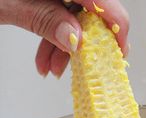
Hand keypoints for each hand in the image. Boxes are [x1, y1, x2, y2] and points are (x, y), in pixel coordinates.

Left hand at [0, 0, 128, 77]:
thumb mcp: (11, 5)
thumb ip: (45, 19)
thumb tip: (76, 40)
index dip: (115, 26)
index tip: (117, 53)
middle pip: (90, 10)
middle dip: (82, 44)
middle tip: (75, 68)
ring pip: (74, 17)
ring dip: (64, 48)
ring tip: (48, 68)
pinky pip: (59, 16)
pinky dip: (53, 39)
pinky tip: (44, 57)